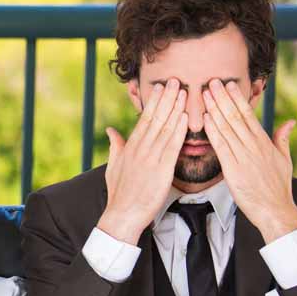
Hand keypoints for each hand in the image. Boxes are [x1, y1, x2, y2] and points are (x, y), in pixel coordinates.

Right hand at [98, 78, 188, 244]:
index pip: (144, 119)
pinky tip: (186, 118)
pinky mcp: (161, 170)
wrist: (122, 214)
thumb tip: (111, 130)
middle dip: (166, 98)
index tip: (161, 87)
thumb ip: (115, 146)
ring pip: (165, 128)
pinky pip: (172, 147)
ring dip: (175, 109)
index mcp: (130, 147)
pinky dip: (179, 131)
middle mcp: (140, 149)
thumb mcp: (113, 166)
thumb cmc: (120, 193)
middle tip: (176, 80)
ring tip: (184, 92)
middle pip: (155, 118)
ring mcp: (150, 158)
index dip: (154, 102)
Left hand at [202, 79, 296, 241]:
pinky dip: (213, 132)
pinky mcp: (234, 169)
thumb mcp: (284, 159)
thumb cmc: (278, 187)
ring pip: (227, 128)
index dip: (237, 99)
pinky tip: (205, 119)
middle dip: (223, 98)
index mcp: (264, 142)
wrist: (275, 210)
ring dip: (215, 110)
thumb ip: (282, 139)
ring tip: (206, 95)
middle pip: (235, 117)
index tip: (228, 85)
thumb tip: (289, 122)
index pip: (248, 115)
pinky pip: (222, 147)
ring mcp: (244, 157)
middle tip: (211, 82)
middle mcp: (253, 146)